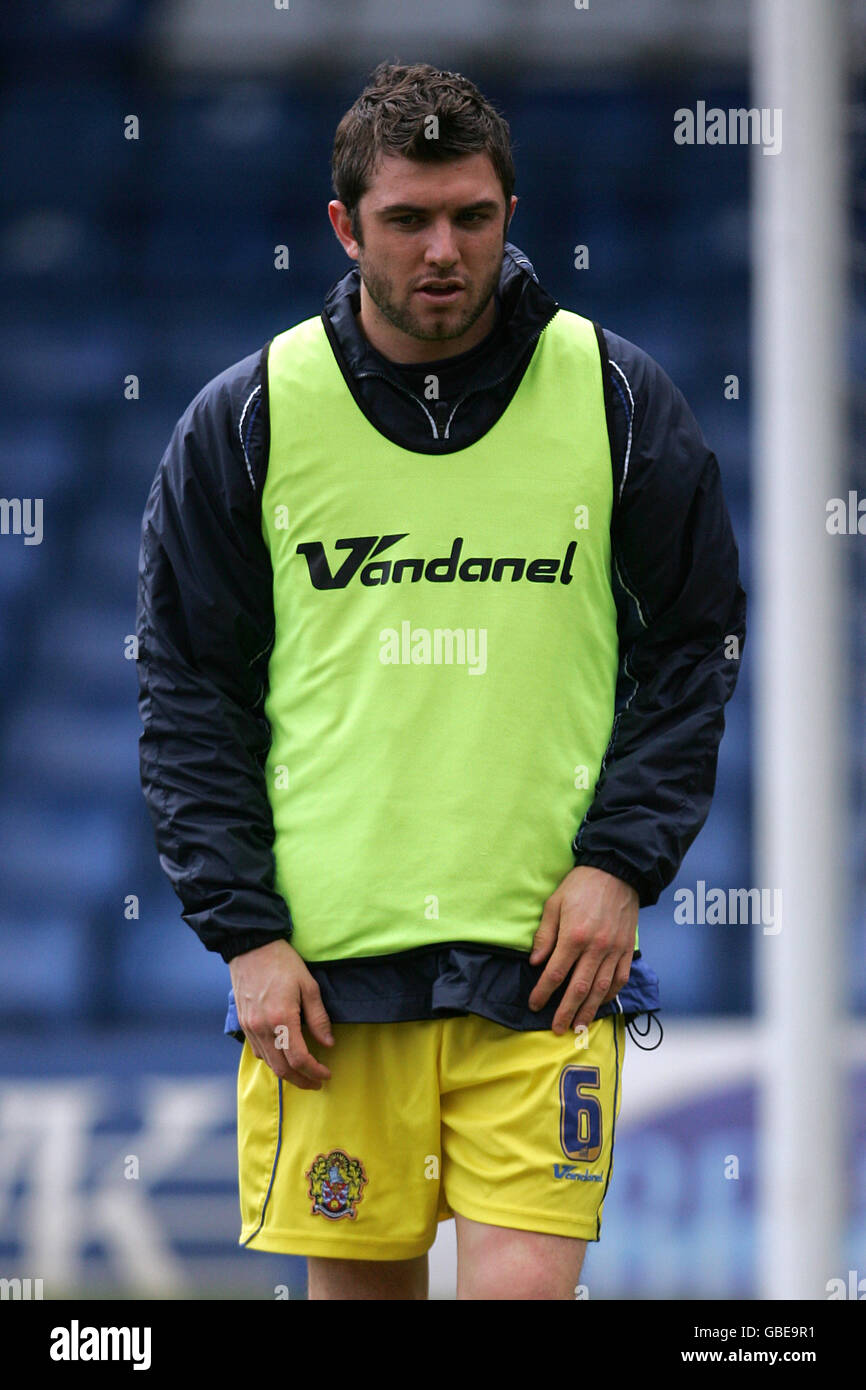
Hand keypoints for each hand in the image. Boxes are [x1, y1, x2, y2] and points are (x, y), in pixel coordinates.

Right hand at [229, 938, 333, 1089]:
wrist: (251, 947)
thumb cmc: (283, 963)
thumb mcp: (308, 986)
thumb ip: (318, 1017)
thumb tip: (328, 1043)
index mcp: (282, 1019)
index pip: (299, 1059)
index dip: (314, 1071)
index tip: (326, 1074)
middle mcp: (263, 1028)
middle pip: (282, 1068)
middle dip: (301, 1080)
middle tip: (316, 1082)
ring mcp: (250, 1028)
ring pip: (268, 1063)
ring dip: (286, 1073)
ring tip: (303, 1074)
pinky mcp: (244, 1024)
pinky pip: (258, 1051)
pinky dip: (272, 1060)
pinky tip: (283, 1058)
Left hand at [527, 865, 637, 1034]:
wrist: (617, 872)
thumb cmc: (580, 886)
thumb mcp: (554, 904)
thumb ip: (544, 936)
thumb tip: (535, 963)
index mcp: (574, 936)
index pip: (555, 973)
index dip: (543, 992)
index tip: (534, 1005)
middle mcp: (596, 948)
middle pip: (579, 988)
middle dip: (566, 1011)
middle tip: (557, 1028)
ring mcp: (614, 950)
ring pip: (601, 989)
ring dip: (588, 1010)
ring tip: (578, 1025)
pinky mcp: (627, 949)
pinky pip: (619, 979)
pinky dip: (609, 995)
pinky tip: (599, 1004)